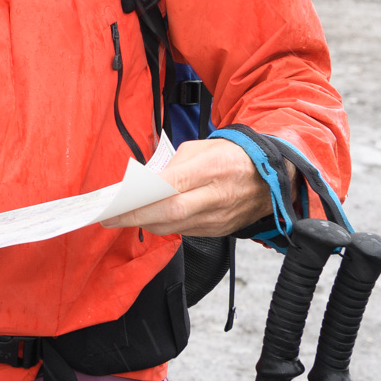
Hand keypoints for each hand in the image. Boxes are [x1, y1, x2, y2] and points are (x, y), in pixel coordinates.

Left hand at [103, 138, 282, 237]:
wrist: (271, 177)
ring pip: (175, 227)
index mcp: (212, 168)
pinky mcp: (220, 230)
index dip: (141, 197)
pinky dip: (165, 227)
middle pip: (170, 213)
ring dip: (146, 224)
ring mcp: (220, 217)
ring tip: (123, 219)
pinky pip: (186, 232)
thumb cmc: (232, 156)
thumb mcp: (201, 147)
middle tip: (109, 218)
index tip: (116, 201)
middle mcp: (217, 196)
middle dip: (135, 217)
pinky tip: (150, 220)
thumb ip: (173, 165)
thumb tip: (145, 184)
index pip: (170, 186)